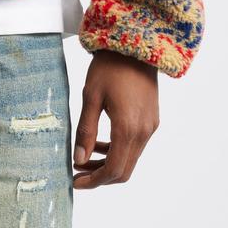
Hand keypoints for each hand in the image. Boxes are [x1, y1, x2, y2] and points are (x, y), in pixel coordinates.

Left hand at [73, 49, 158, 188]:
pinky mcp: (151, 120)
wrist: (135, 45)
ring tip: (83, 158)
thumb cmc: (109, 67)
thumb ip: (85, 131)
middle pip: (124, 170)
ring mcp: (150, 127)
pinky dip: (118, 150)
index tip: (75, 183)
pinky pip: (135, 145)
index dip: (94, 181)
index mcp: (128, 128)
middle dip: (100, 176)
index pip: (114, 170)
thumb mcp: (91, 97)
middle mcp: (144, 132)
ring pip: (130, 159)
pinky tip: (100, 142)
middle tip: (77, 173)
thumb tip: (78, 160)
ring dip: (108, 163)